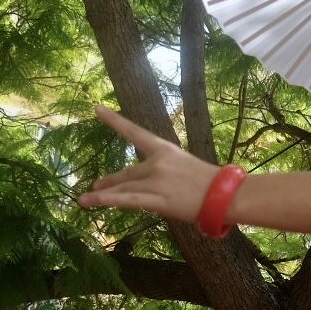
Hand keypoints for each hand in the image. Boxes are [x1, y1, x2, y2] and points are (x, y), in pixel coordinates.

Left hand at [79, 106, 219, 221]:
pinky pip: (129, 200)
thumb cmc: (210, 182)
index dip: (114, 120)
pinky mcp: (159, 200)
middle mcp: (157, 163)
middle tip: (94, 185)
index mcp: (165, 150)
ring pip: (124, 188)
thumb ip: (164, 172)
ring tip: (84, 200)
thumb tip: (149, 182)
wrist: (225, 195)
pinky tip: (93, 201)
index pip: (134, 132)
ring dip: (102, 195)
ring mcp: (157, 181)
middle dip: (110, 181)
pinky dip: (109, 200)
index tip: (96, 108)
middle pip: (126, 173)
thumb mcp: (184, 167)